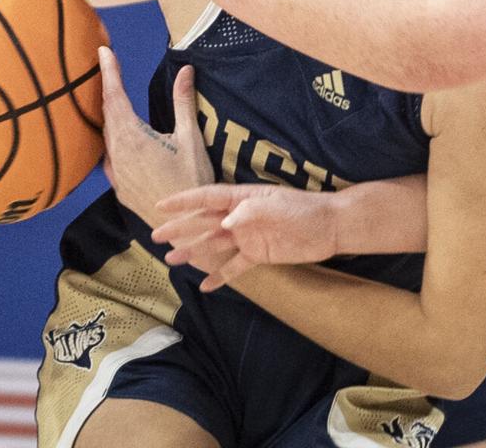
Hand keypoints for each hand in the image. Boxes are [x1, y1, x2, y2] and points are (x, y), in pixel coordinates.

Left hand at [98, 48, 214, 226]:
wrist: (186, 225)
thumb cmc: (193, 180)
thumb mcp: (191, 138)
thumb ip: (183, 102)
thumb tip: (186, 70)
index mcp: (134, 137)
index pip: (115, 96)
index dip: (109, 71)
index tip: (103, 51)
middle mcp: (117, 152)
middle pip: (106, 113)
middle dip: (106, 88)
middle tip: (105, 66)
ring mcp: (114, 171)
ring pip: (105, 135)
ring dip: (106, 114)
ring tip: (109, 96)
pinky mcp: (117, 186)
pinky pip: (106, 155)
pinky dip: (109, 139)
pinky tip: (114, 138)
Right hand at [152, 183, 339, 291]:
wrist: (329, 227)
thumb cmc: (303, 210)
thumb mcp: (277, 206)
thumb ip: (250, 213)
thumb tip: (227, 223)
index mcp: (242, 198)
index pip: (207, 198)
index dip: (183, 201)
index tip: (160, 205)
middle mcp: (240, 217)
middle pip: (204, 222)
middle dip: (180, 227)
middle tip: (155, 236)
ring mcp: (248, 236)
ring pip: (214, 244)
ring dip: (193, 251)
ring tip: (171, 259)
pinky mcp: (258, 255)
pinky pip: (235, 266)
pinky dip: (220, 276)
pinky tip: (205, 286)